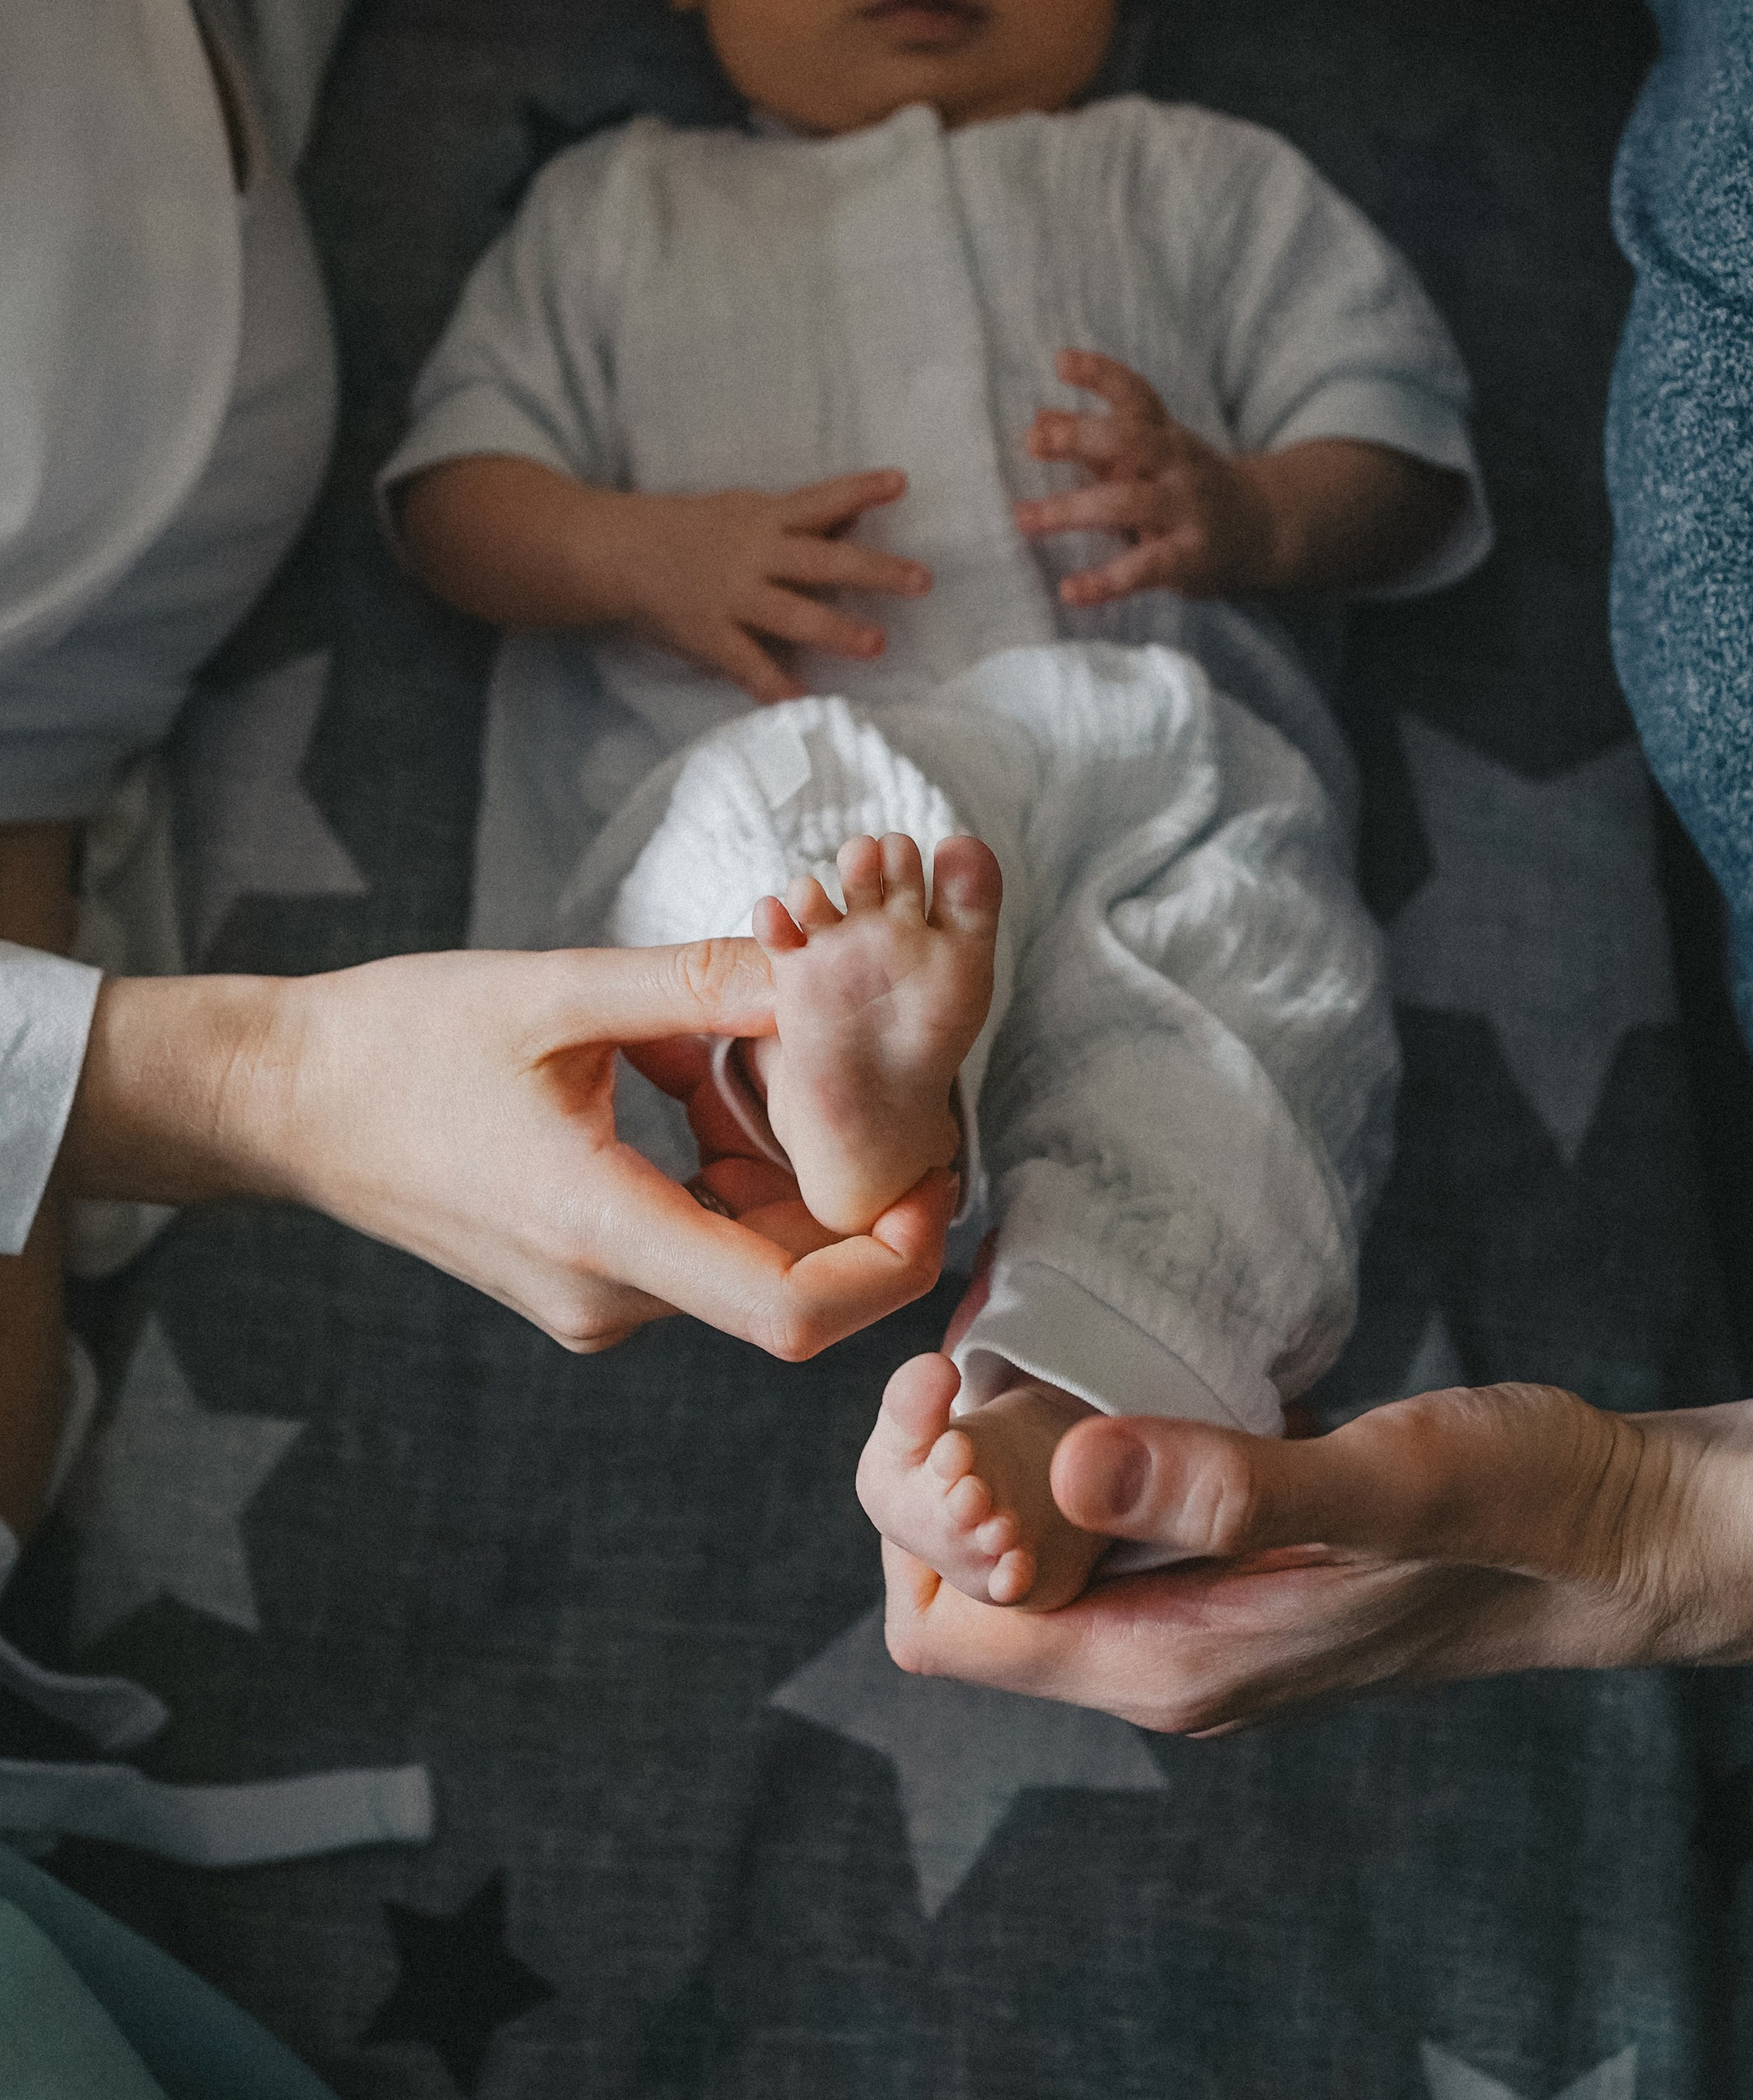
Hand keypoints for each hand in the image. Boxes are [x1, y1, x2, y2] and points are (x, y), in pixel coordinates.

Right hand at [62, 943, 955, 1361]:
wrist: (290, 1099)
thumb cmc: (404, 1041)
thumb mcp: (559, 989)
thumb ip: (700, 983)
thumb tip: (825, 966)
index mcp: (601, 1234)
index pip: (790, 1311)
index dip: (887, 1265)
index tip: (938, 1182)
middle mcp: (606, 1298)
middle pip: (786, 1282)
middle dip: (855, 1194)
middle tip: (896, 1085)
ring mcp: (593, 1301)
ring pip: (746, 1256)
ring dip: (786, 1169)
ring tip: (772, 1054)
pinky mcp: (585, 1279)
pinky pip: (698, 1240)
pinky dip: (731, 1171)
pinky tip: (701, 1078)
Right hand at [613, 472, 930, 702]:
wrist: (615, 553)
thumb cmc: (689, 528)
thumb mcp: (744, 509)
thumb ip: (800, 517)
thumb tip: (858, 513)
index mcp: (764, 518)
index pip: (821, 500)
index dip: (861, 490)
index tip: (900, 482)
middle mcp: (754, 555)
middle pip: (823, 561)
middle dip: (874, 571)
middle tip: (921, 580)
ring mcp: (733, 598)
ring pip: (793, 615)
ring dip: (837, 630)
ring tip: (877, 644)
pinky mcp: (711, 636)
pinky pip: (750, 666)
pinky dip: (776, 687)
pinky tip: (806, 704)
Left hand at [880, 1384, 1689, 1732]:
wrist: (1619, 1534)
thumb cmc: (1521, 1508)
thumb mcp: (1391, 1482)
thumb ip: (1235, 1489)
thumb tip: (1067, 1469)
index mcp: (1174, 1660)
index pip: (946, 1630)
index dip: (917, 1515)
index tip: (954, 1391)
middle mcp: (1164, 1657)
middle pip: (962, 1595)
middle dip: (934, 1477)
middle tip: (971, 1349)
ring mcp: (1194, 1614)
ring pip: (1023, 1553)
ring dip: (993, 1455)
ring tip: (1018, 1342)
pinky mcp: (1226, 1561)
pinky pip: (1093, 1519)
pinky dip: (1062, 1444)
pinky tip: (1093, 1361)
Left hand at [1016, 351, 1272, 607]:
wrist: (1263, 527)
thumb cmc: (1187, 486)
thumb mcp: (1150, 456)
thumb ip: (1097, 441)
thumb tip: (1039, 418)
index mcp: (1166, 434)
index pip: (1136, 394)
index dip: (1100, 374)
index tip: (1060, 361)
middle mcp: (1178, 464)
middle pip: (1131, 440)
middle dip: (1081, 437)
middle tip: (1033, 441)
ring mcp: (1187, 509)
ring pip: (1128, 502)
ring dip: (1072, 509)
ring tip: (1025, 518)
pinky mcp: (1190, 556)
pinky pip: (1143, 568)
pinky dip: (1105, 582)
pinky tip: (1069, 591)